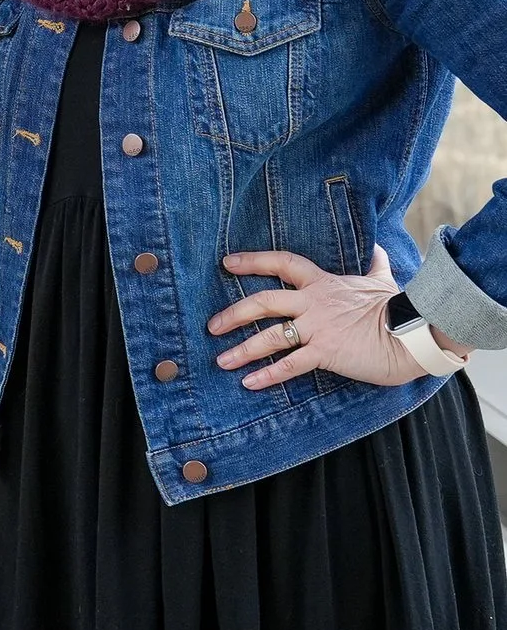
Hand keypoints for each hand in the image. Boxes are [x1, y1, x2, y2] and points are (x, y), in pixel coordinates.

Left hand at [209, 246, 455, 389]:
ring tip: (221, 360)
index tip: (227, 263)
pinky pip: (291, 365)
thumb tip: (378, 247)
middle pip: (263, 301)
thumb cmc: (400, 307)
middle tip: (212, 325)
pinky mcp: (327, 352)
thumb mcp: (382, 280)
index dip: (253, 261)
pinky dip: (268, 374)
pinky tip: (250, 383)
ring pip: (270, 336)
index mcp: (323, 283)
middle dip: (234, 314)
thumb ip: (375, 264)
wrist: (416, 332)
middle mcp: (314, 303)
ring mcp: (318, 328)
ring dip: (242, 350)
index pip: (282, 263)